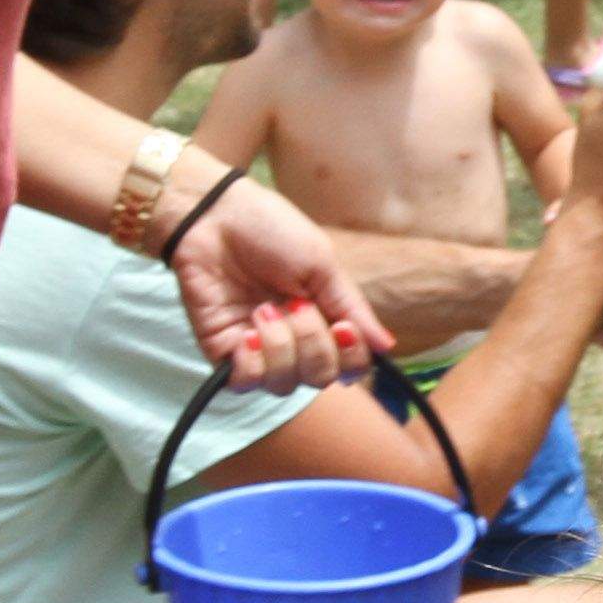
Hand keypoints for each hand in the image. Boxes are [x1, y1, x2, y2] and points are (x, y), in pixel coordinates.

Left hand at [169, 169, 383, 391]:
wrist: (215, 217)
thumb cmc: (270, 230)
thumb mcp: (322, 265)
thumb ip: (351, 309)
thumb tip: (387, 347)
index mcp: (323, 321)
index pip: (350, 367)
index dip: (351, 357)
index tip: (342, 327)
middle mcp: (294, 342)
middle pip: (319, 379)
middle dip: (312, 343)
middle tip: (294, 303)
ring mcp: (258, 351)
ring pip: (283, 385)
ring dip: (280, 347)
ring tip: (262, 309)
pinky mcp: (223, 353)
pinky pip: (246, 382)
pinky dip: (252, 362)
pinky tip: (246, 332)